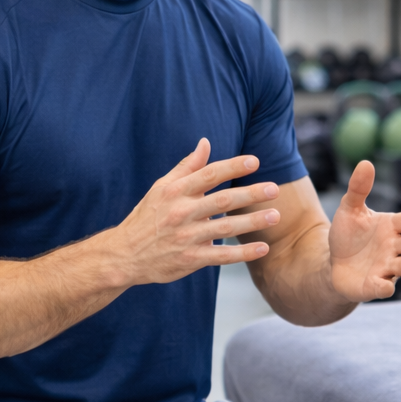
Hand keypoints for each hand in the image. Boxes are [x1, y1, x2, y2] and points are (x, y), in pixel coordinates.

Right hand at [113, 140, 280, 285]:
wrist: (125, 254)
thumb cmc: (147, 217)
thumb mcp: (161, 187)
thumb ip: (187, 166)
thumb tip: (206, 142)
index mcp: (175, 192)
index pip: (209, 175)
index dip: (232, 167)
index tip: (255, 162)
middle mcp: (181, 213)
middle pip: (222, 200)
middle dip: (250, 194)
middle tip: (274, 189)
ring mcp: (186, 237)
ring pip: (225, 228)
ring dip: (252, 222)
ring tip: (275, 215)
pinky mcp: (190, 259)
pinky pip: (221, 256)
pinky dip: (243, 253)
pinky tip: (263, 248)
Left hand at [328, 160, 400, 300]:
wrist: (333, 264)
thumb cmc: (348, 236)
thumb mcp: (349, 210)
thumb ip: (358, 189)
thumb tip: (366, 163)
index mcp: (392, 227)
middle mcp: (394, 248)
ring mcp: (387, 268)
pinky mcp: (375, 286)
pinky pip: (384, 288)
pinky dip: (385, 288)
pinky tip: (385, 286)